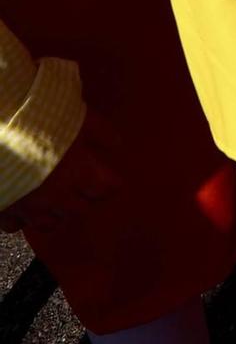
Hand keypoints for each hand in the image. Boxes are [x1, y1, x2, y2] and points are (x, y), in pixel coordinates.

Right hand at [2, 107, 119, 233]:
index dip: (110, 183)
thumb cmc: (43, 121)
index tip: (110, 178)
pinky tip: (23, 205)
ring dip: (57, 213)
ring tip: (57, 200)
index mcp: (81, 174)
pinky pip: (16, 225)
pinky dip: (22, 218)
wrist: (0, 133)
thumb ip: (101, 132)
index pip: (107, 189)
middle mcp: (58, 198)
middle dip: (85, 199)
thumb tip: (116, 145)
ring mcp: (30, 209)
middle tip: (84, 187)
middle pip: (81, 210)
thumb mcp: (80, 117)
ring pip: (50, 224)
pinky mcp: (5, 212)